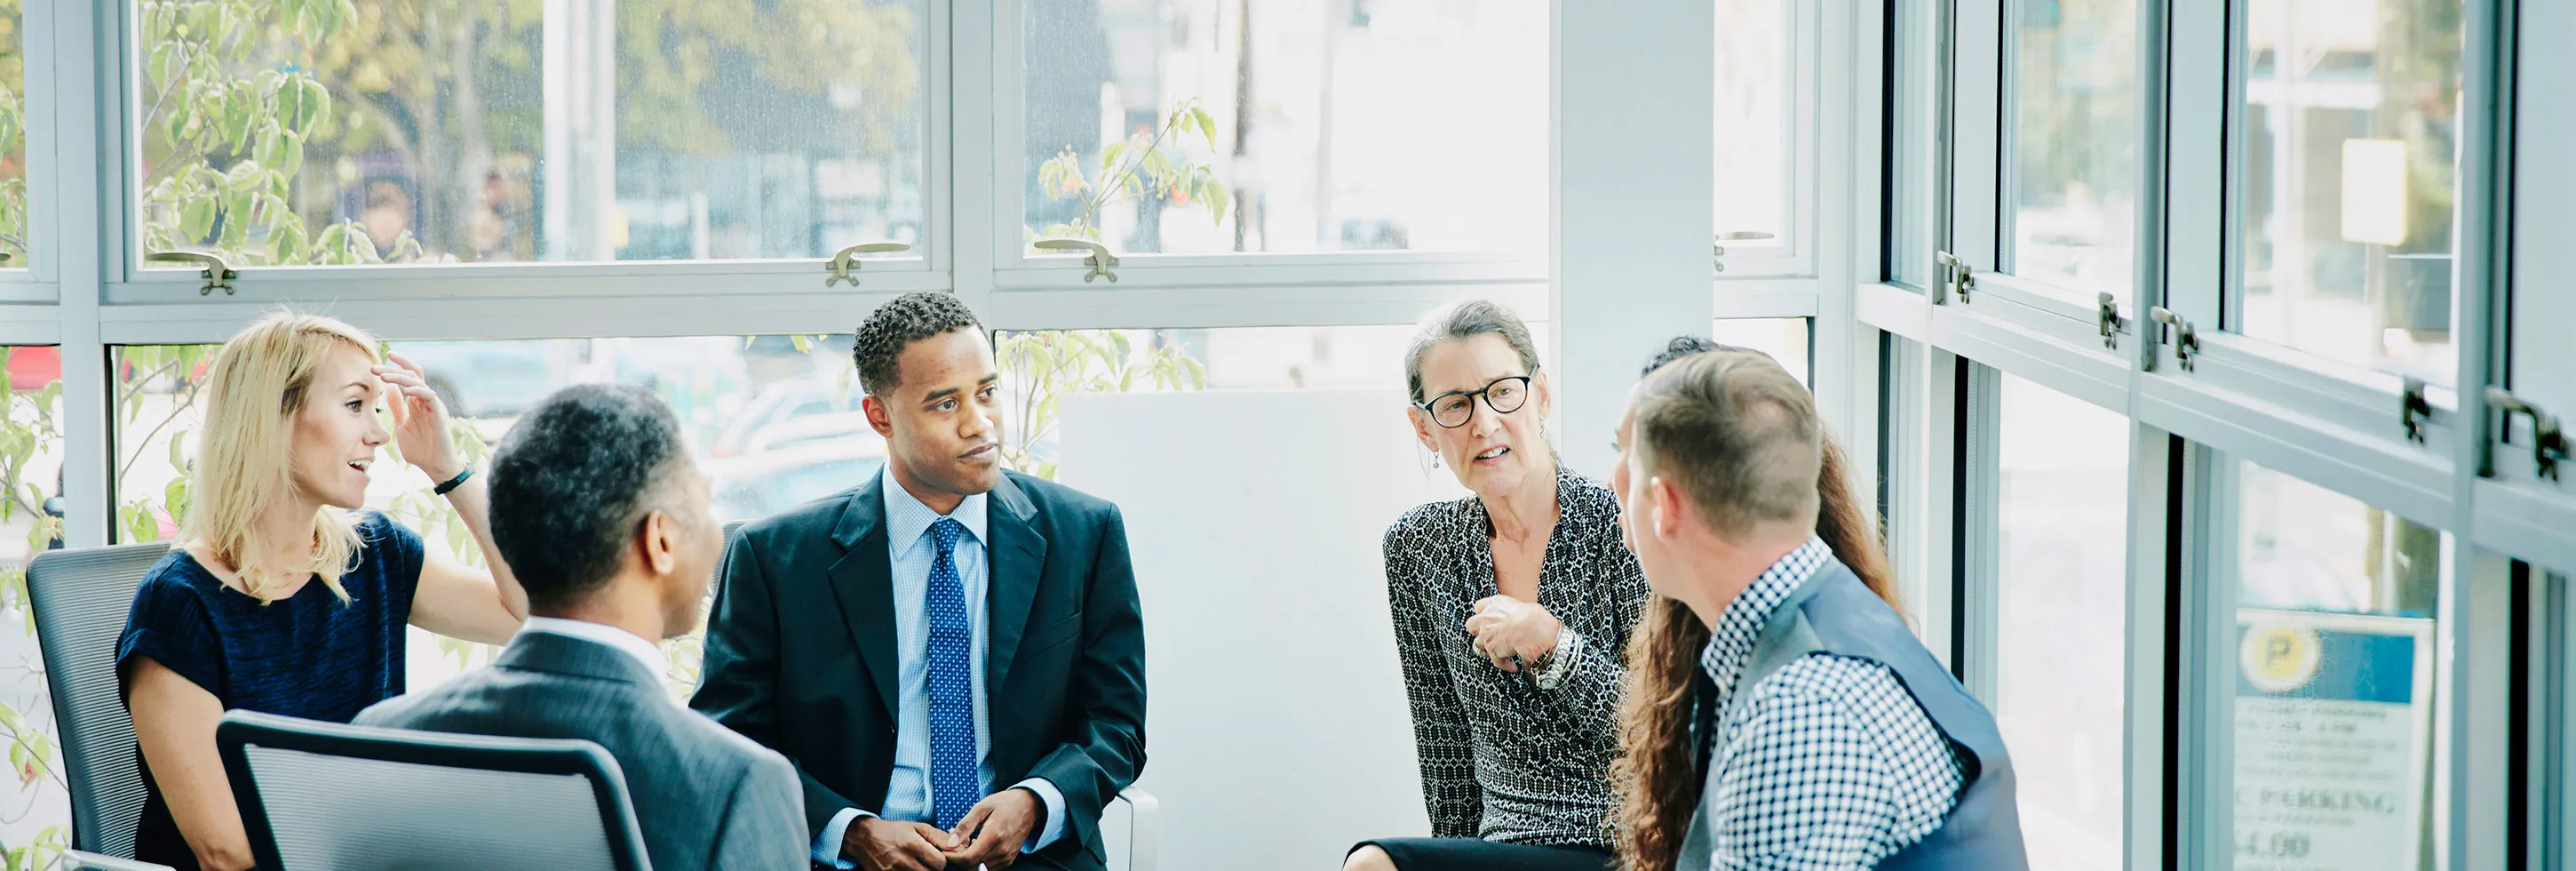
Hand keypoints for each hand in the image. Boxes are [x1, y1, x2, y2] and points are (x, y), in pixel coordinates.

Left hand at [373, 352, 464, 482]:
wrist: (435, 466)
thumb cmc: (421, 448)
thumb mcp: (402, 424)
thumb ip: (397, 407)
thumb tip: (389, 388)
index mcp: (417, 401)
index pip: (409, 376)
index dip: (397, 366)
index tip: (378, 361)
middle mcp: (426, 400)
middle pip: (413, 374)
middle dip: (393, 368)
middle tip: (374, 368)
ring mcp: (433, 405)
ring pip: (419, 381)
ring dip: (400, 377)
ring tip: (383, 376)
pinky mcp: (439, 413)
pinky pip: (429, 395)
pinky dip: (416, 389)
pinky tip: (403, 388)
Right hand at [845, 816, 958, 870]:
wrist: (865, 839)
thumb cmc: (894, 832)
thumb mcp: (918, 828)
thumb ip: (939, 837)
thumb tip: (960, 847)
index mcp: (911, 844)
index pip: (940, 863)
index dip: (944, 862)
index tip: (940, 857)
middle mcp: (901, 860)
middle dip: (935, 869)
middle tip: (931, 863)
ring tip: (920, 865)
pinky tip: (911, 869)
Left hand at [945, 787, 1043, 868]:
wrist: (1029, 806)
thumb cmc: (1004, 804)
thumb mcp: (981, 808)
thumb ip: (965, 826)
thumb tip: (951, 842)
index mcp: (994, 836)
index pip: (969, 859)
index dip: (953, 858)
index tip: (945, 850)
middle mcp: (1002, 850)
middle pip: (972, 866)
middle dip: (959, 858)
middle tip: (954, 844)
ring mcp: (1007, 857)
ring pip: (980, 868)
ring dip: (968, 860)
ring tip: (966, 842)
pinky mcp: (1008, 860)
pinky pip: (988, 867)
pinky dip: (978, 860)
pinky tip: (976, 846)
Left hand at [1465, 595, 1560, 672]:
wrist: (1533, 629)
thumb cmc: (1534, 617)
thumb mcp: (1525, 607)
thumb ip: (1515, 615)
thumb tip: (1522, 623)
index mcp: (1496, 603)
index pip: (1480, 606)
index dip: (1483, 614)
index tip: (1489, 619)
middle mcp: (1487, 617)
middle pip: (1471, 625)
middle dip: (1478, 631)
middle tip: (1489, 636)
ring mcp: (1486, 634)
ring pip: (1478, 644)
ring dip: (1488, 649)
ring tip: (1501, 652)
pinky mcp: (1491, 649)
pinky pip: (1496, 660)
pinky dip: (1504, 664)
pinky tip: (1513, 666)